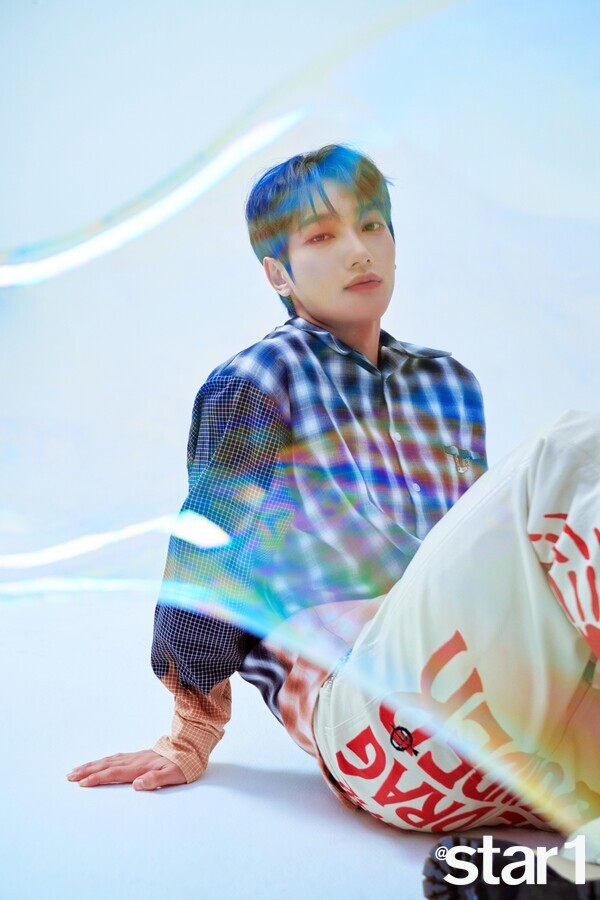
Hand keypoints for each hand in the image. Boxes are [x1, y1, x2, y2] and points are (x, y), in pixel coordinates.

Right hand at [66, 749, 185, 790]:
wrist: (191, 746)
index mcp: (141, 767)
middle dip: (87, 771)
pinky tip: (100, 762)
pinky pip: (116, 757)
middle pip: (107, 765)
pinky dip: (104, 760)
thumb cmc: (183, 764)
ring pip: (109, 760)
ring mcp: (136, 756)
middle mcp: (135, 760)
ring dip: (92, 765)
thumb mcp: (174, 775)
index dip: (98, 778)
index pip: (114, 773)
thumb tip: (137, 785)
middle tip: (69, 776)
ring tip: (77, 769)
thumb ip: (155, 779)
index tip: (82, 783)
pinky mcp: (139, 755)